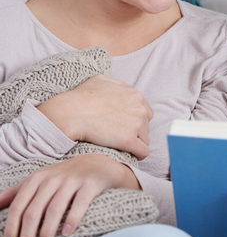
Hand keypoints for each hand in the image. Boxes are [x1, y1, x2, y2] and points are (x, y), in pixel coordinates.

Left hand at [0, 154, 138, 236]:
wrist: (97, 165)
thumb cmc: (64, 176)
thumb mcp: (39, 179)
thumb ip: (16, 192)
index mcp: (38, 178)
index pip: (18, 205)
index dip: (12, 227)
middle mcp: (54, 178)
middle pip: (34, 211)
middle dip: (28, 235)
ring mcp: (73, 180)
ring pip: (54, 210)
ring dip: (47, 232)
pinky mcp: (90, 184)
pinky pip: (79, 204)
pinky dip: (72, 220)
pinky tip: (67, 233)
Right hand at [38, 74, 152, 159]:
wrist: (70, 113)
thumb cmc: (81, 97)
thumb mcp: (101, 80)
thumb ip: (116, 84)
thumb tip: (122, 89)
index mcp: (135, 95)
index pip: (145, 111)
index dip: (136, 119)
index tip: (125, 125)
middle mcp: (139, 108)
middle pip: (146, 126)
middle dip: (136, 131)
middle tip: (120, 135)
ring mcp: (136, 124)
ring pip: (145, 139)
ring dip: (136, 143)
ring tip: (122, 146)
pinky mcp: (129, 140)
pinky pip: (143, 151)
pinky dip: (138, 154)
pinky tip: (131, 156)